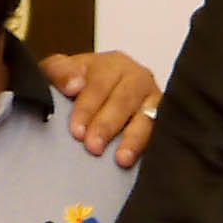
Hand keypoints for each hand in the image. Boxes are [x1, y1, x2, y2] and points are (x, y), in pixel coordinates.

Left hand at [46, 48, 163, 164]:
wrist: (95, 100)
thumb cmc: (79, 86)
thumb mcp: (60, 73)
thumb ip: (59, 73)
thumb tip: (73, 85)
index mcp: (111, 64)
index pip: (99, 84)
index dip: (87, 108)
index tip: (76, 130)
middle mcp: (135, 78)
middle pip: (123, 100)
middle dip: (107, 125)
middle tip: (93, 147)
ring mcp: (152, 98)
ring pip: (146, 116)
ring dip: (133, 138)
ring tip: (121, 159)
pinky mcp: (163, 119)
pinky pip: (161, 131)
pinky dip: (151, 144)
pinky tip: (142, 158)